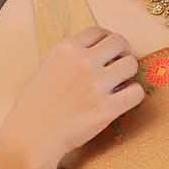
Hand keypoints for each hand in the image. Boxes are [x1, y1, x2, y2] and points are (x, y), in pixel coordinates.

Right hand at [0, 22, 147, 168]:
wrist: (32, 136)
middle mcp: (83, 61)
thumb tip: (90, 53)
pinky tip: (123, 101)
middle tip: (119, 67)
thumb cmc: (34, 106)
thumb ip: (68, 57)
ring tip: (121, 85)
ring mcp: (96, 84)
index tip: (109, 52)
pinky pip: (136, 92)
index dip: (107, 41)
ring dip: (129, 74)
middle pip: (119, 42)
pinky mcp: (107, 108)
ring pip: (131, 65)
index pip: (98, 32)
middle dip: (122, 53)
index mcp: (66, 49)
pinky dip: (134, 95)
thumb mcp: (46, 68)